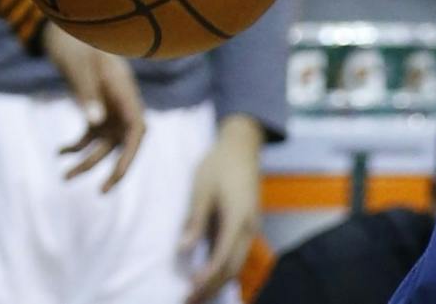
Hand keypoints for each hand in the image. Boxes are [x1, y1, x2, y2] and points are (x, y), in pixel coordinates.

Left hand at [41, 25, 147, 189]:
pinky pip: (92, 133)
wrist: (68, 26)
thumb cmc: (75, 42)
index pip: (137, 129)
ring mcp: (110, 103)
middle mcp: (122, 100)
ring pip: (106, 141)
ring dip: (88, 160)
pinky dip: (76, 145)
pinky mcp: (96, 104)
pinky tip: (58, 153)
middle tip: (100, 192)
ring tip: (63, 176)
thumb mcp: (79, 66)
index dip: (130, 155)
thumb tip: (95, 123)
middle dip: (113, 166)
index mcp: (124, 89)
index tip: (114, 178)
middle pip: (124, 141)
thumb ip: (87, 93)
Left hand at [180, 115, 262, 303]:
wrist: (242, 146)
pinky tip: (209, 277)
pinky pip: (238, 254)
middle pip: (233, 266)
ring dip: (218, 281)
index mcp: (238, 216)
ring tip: (197, 295)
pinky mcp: (247, 224)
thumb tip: (184, 250)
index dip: (207, 276)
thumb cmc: (218, 165)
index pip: (223, 256)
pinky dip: (224, 269)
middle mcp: (249, 225)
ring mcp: (251, 226)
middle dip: (212, 287)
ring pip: (237, 262)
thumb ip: (195, 221)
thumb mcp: (202, 190)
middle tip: (188, 301)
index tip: (190, 290)